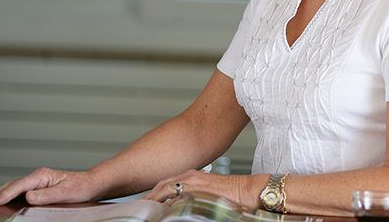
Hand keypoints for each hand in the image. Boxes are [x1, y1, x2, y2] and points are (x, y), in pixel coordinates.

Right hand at [0, 168, 98, 205]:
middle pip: (15, 184)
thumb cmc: (80, 187)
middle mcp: (40, 176)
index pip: (21, 185)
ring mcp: (39, 181)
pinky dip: (11, 193)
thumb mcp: (64, 192)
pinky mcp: (40, 186)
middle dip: (0, 193)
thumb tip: (28, 196)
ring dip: (3, 193)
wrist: (90, 185)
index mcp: (43, 176)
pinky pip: (22, 189)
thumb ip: (46, 195)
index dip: (7, 194)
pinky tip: (6, 199)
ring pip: (17, 186)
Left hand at [143, 170, 261, 209]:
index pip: (165, 184)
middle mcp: (190, 176)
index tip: (145, 203)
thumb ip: (193, 197)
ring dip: (152, 199)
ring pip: (164, 189)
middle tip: (137, 208)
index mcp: (192, 177)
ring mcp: (192, 182)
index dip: (153, 194)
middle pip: (161, 185)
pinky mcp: (196, 190)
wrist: (250, 190)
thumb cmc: (234, 194)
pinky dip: (164, 204)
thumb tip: (179, 207)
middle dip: (148, 196)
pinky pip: (174, 197)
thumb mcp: (208, 193)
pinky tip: (157, 212)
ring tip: (141, 211)